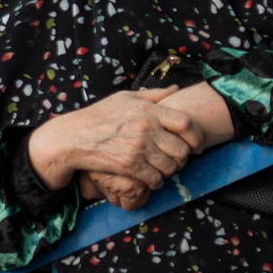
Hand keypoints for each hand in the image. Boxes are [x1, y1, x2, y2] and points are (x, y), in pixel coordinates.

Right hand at [27, 90, 203, 199]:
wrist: (75, 136)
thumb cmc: (100, 115)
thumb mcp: (126, 98)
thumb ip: (154, 95)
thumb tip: (176, 89)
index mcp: (148, 109)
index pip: (185, 122)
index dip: (197, 136)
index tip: (197, 145)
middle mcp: (146, 127)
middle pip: (181, 148)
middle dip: (183, 158)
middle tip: (178, 160)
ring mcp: (138, 147)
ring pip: (170, 166)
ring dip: (170, 171)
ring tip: (164, 170)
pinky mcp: (129, 165)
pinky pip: (155, 179)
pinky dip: (157, 182)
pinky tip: (152, 180)